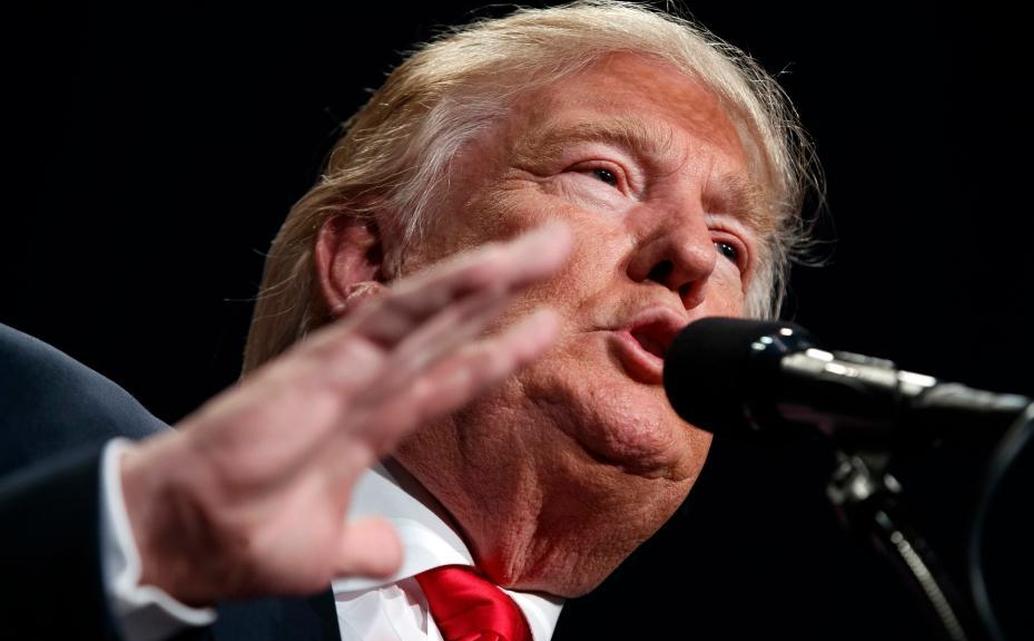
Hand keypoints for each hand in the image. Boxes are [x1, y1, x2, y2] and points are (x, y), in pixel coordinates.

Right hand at [118, 223, 571, 605]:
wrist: (185, 540)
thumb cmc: (240, 537)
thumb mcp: (326, 549)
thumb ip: (367, 541)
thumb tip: (393, 551)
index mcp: (371, 422)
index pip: (451, 375)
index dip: (500, 350)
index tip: (544, 326)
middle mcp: (367, 384)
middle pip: (453, 326)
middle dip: (509, 291)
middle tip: (557, 247)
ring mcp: (349, 367)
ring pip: (433, 309)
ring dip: (490, 275)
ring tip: (544, 245)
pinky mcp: (327, 363)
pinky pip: (393, 318)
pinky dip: (440, 291)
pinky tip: (487, 269)